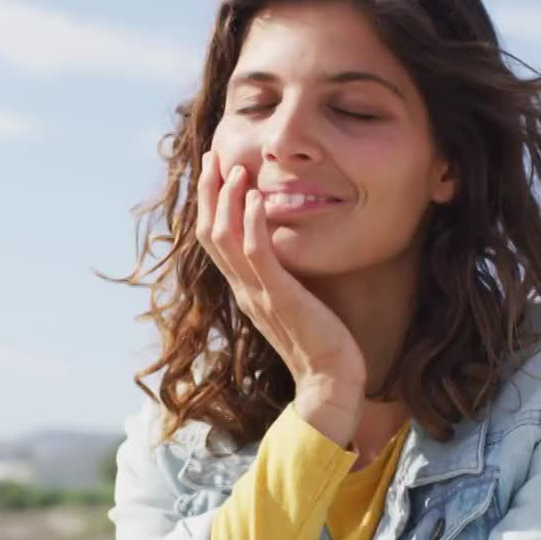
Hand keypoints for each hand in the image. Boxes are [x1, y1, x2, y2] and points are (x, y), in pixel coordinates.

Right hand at [195, 151, 365, 444]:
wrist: (330, 382)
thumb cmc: (320, 343)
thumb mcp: (295, 301)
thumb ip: (283, 276)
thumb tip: (286, 251)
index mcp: (245, 289)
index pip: (215, 238)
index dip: (211, 202)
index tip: (216, 170)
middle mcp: (244, 289)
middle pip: (210, 232)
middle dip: (211, 192)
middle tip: (214, 156)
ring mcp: (258, 294)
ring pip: (226, 239)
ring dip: (229, 199)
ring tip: (236, 168)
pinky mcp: (279, 298)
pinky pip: (258, 255)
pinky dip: (254, 222)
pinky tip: (259, 197)